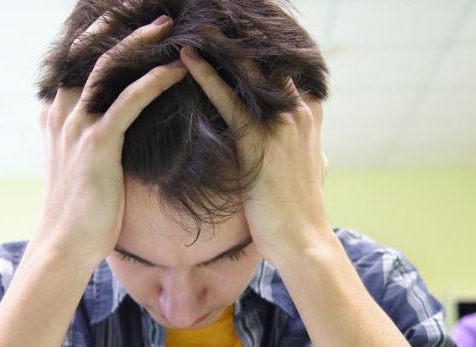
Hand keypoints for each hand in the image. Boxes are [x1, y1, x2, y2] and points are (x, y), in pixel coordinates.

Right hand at [31, 14, 186, 263]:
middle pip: (87, 52)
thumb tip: (104, 118)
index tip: (121, 16)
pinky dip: (153, 81)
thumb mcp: (74, 161)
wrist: (66, 242)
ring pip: (107, 68)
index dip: (95, 33)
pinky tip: (175, 69)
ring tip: (167, 26)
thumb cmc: (79, 205)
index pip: (73, 60)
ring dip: (138, 42)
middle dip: (116, 24)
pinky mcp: (97, 143)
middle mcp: (61, 111)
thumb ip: (82, 133)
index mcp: (55, 113)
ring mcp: (76, 125)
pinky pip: (129, 101)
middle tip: (148, 9)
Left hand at [179, 46, 330, 261]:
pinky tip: (186, 60)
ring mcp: (281, 126)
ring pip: (246, 74)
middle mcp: (299, 112)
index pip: (282, 68)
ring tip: (194, 29)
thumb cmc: (297, 207)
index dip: (257, 50)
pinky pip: (228, 101)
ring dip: (218, 49)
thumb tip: (297, 136)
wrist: (302, 240)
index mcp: (309, 114)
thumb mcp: (306, 165)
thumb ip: (302, 142)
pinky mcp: (259, 143)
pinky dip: (206, 77)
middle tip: (208, 24)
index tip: (230, 35)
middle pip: (265, 62)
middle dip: (236, 41)